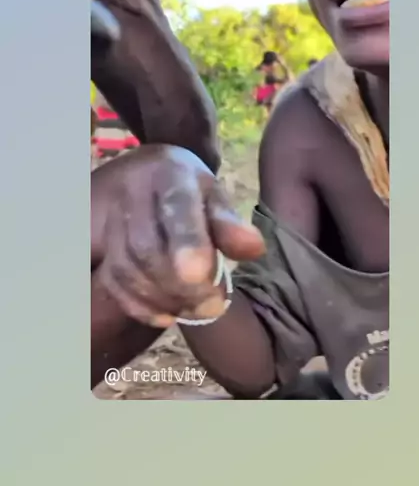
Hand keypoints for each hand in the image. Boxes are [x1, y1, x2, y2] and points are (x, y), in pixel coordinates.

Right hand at [91, 145, 264, 327]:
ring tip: (195, 310)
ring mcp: (109, 217)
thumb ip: (229, 223)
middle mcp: (132, 190)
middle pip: (146, 247)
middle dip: (180, 284)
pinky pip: (112, 281)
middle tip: (213, 306)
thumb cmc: (187, 189)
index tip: (201, 275)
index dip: (187, 241)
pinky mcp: (98, 243)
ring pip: (126, 268)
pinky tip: (168, 314)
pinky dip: (140, 305)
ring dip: (162, 298)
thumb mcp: (212, 195)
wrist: (140, 175)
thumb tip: (254, 249)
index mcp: (169, 172)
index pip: (176, 206)